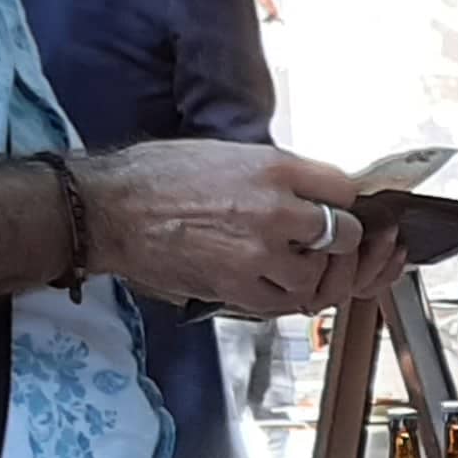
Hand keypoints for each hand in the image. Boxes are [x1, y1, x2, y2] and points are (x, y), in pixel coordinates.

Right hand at [83, 141, 401, 319]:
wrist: (109, 208)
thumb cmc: (160, 176)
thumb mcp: (229, 154)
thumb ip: (278, 176)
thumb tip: (315, 195)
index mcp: (275, 168)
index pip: (345, 189)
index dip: (349, 203)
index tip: (345, 211)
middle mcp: (275, 210)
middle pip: (344, 235)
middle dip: (345, 242)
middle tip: (336, 246)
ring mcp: (259, 253)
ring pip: (321, 277)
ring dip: (318, 275)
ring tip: (305, 267)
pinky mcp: (239, 287)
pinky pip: (287, 303)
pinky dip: (290, 297)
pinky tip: (282, 284)